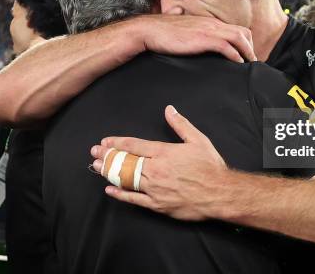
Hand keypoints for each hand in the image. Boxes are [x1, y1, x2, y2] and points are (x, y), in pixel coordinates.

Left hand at [91, 105, 228, 220]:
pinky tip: (110, 189)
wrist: (220, 193)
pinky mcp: (157, 204)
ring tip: (97, 167)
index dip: (117, 143)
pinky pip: (134, 199)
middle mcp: (155, 170)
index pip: (133, 145)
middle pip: (125, 161)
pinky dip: (120, 194)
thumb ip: (181, 124)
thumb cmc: (210, 167)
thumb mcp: (198, 140)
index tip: (105, 141)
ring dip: (109, 172)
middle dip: (107, 156)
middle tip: (94, 153)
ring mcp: (155, 188)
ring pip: (126, 179)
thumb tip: (169, 109)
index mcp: (163, 153)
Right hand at [135, 15, 255, 62]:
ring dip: (247, 52)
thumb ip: (179, 15)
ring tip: (250, 64)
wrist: (149, 31)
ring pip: (238, 38)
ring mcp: (208, 30)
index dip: (244, 41)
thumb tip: (176, 9)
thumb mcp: (175, 22)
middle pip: (242, 32)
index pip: (234, 28)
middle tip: (252, 62)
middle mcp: (211, 23)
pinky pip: (227, 46)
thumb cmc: (161, 30)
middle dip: (251, 47)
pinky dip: (235, 55)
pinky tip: (237, 64)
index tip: (246, 55)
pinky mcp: (203, 39)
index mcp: (207, 21)